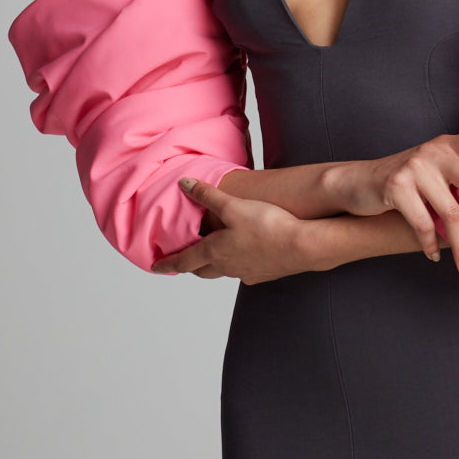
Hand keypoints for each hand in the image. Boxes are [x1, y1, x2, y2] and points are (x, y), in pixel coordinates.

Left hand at [150, 177, 312, 283]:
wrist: (303, 246)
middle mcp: (228, 267)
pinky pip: (245, 270)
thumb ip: (208, 195)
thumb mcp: (233, 205)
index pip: (184, 261)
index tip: (156, 267)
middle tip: (183, 260)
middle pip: (202, 270)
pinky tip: (248, 253)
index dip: (167, 263)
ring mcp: (247, 273)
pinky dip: (239, 263)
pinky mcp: (265, 274)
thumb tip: (185, 184)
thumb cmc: (267, 225)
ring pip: (224, 270)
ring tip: (215, 254)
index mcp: (215, 252)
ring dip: (216, 264)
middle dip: (191, 265)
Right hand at [329, 130, 458, 276]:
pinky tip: (435, 256)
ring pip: (450, 211)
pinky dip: (431, 244)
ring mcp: (415, 167)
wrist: (357, 183)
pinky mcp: (396, 186)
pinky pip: (423, 223)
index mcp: (448, 144)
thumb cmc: (405, 183)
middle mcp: (434, 151)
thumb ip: (458, 178)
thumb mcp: (433, 170)